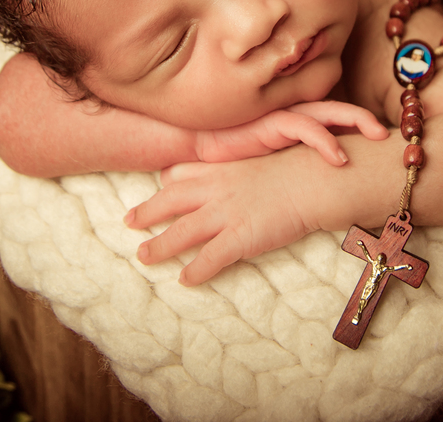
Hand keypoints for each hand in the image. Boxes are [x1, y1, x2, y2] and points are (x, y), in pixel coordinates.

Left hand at [124, 155, 317, 285]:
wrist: (314, 181)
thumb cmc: (295, 170)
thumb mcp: (259, 162)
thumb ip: (240, 170)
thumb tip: (238, 180)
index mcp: (221, 170)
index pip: (182, 174)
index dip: (166, 183)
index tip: (156, 188)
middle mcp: (216, 190)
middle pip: (170, 201)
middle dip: (147, 212)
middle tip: (128, 221)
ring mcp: (226, 213)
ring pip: (181, 232)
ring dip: (159, 246)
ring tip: (143, 257)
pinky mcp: (240, 237)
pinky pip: (210, 258)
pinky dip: (194, 270)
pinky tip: (185, 280)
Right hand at [195, 101, 386, 166]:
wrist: (192, 149)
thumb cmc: (227, 159)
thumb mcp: (267, 164)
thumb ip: (291, 167)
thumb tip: (320, 186)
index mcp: (293, 124)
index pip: (333, 119)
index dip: (358, 124)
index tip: (384, 140)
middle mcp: (292, 116)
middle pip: (337, 109)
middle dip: (366, 118)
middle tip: (393, 133)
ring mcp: (282, 116)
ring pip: (327, 112)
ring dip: (355, 121)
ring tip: (376, 136)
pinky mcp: (270, 122)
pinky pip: (304, 126)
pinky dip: (325, 140)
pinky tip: (339, 157)